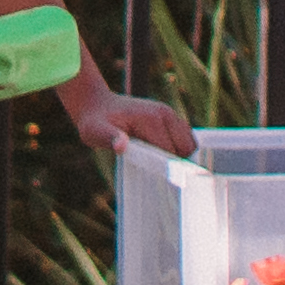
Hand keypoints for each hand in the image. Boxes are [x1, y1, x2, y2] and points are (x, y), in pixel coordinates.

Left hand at [66, 81, 199, 164]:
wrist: (96, 104)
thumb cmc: (94, 122)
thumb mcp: (95, 132)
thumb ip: (109, 139)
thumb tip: (121, 146)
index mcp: (152, 120)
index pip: (172, 152)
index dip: (166, 169)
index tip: (157, 180)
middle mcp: (166, 115)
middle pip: (187, 149)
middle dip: (177, 164)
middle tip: (158, 176)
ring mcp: (170, 115)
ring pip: (190, 144)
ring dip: (180, 157)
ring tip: (160, 168)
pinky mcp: (170, 118)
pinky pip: (185, 139)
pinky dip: (179, 151)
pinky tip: (162, 159)